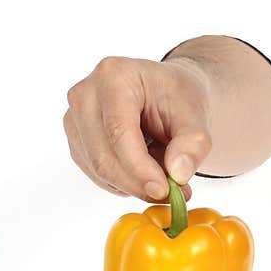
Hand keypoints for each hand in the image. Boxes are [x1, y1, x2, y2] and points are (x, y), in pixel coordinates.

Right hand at [63, 56, 211, 201]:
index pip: (118, 130)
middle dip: (137, 183)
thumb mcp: (196, 116)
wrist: (165, 94)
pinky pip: (95, 174)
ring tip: (163, 175)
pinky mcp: (75, 139)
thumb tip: (178, 173)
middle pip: (103, 155)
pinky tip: (143, 170)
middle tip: (171, 195)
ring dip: (132, 184)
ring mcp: (74, 117)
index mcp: (114, 75)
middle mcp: (85, 94)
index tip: (163, 191)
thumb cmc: (177, 98)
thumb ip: (192, 144)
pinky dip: (122, 182)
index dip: (139, 167)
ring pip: (97, 169)